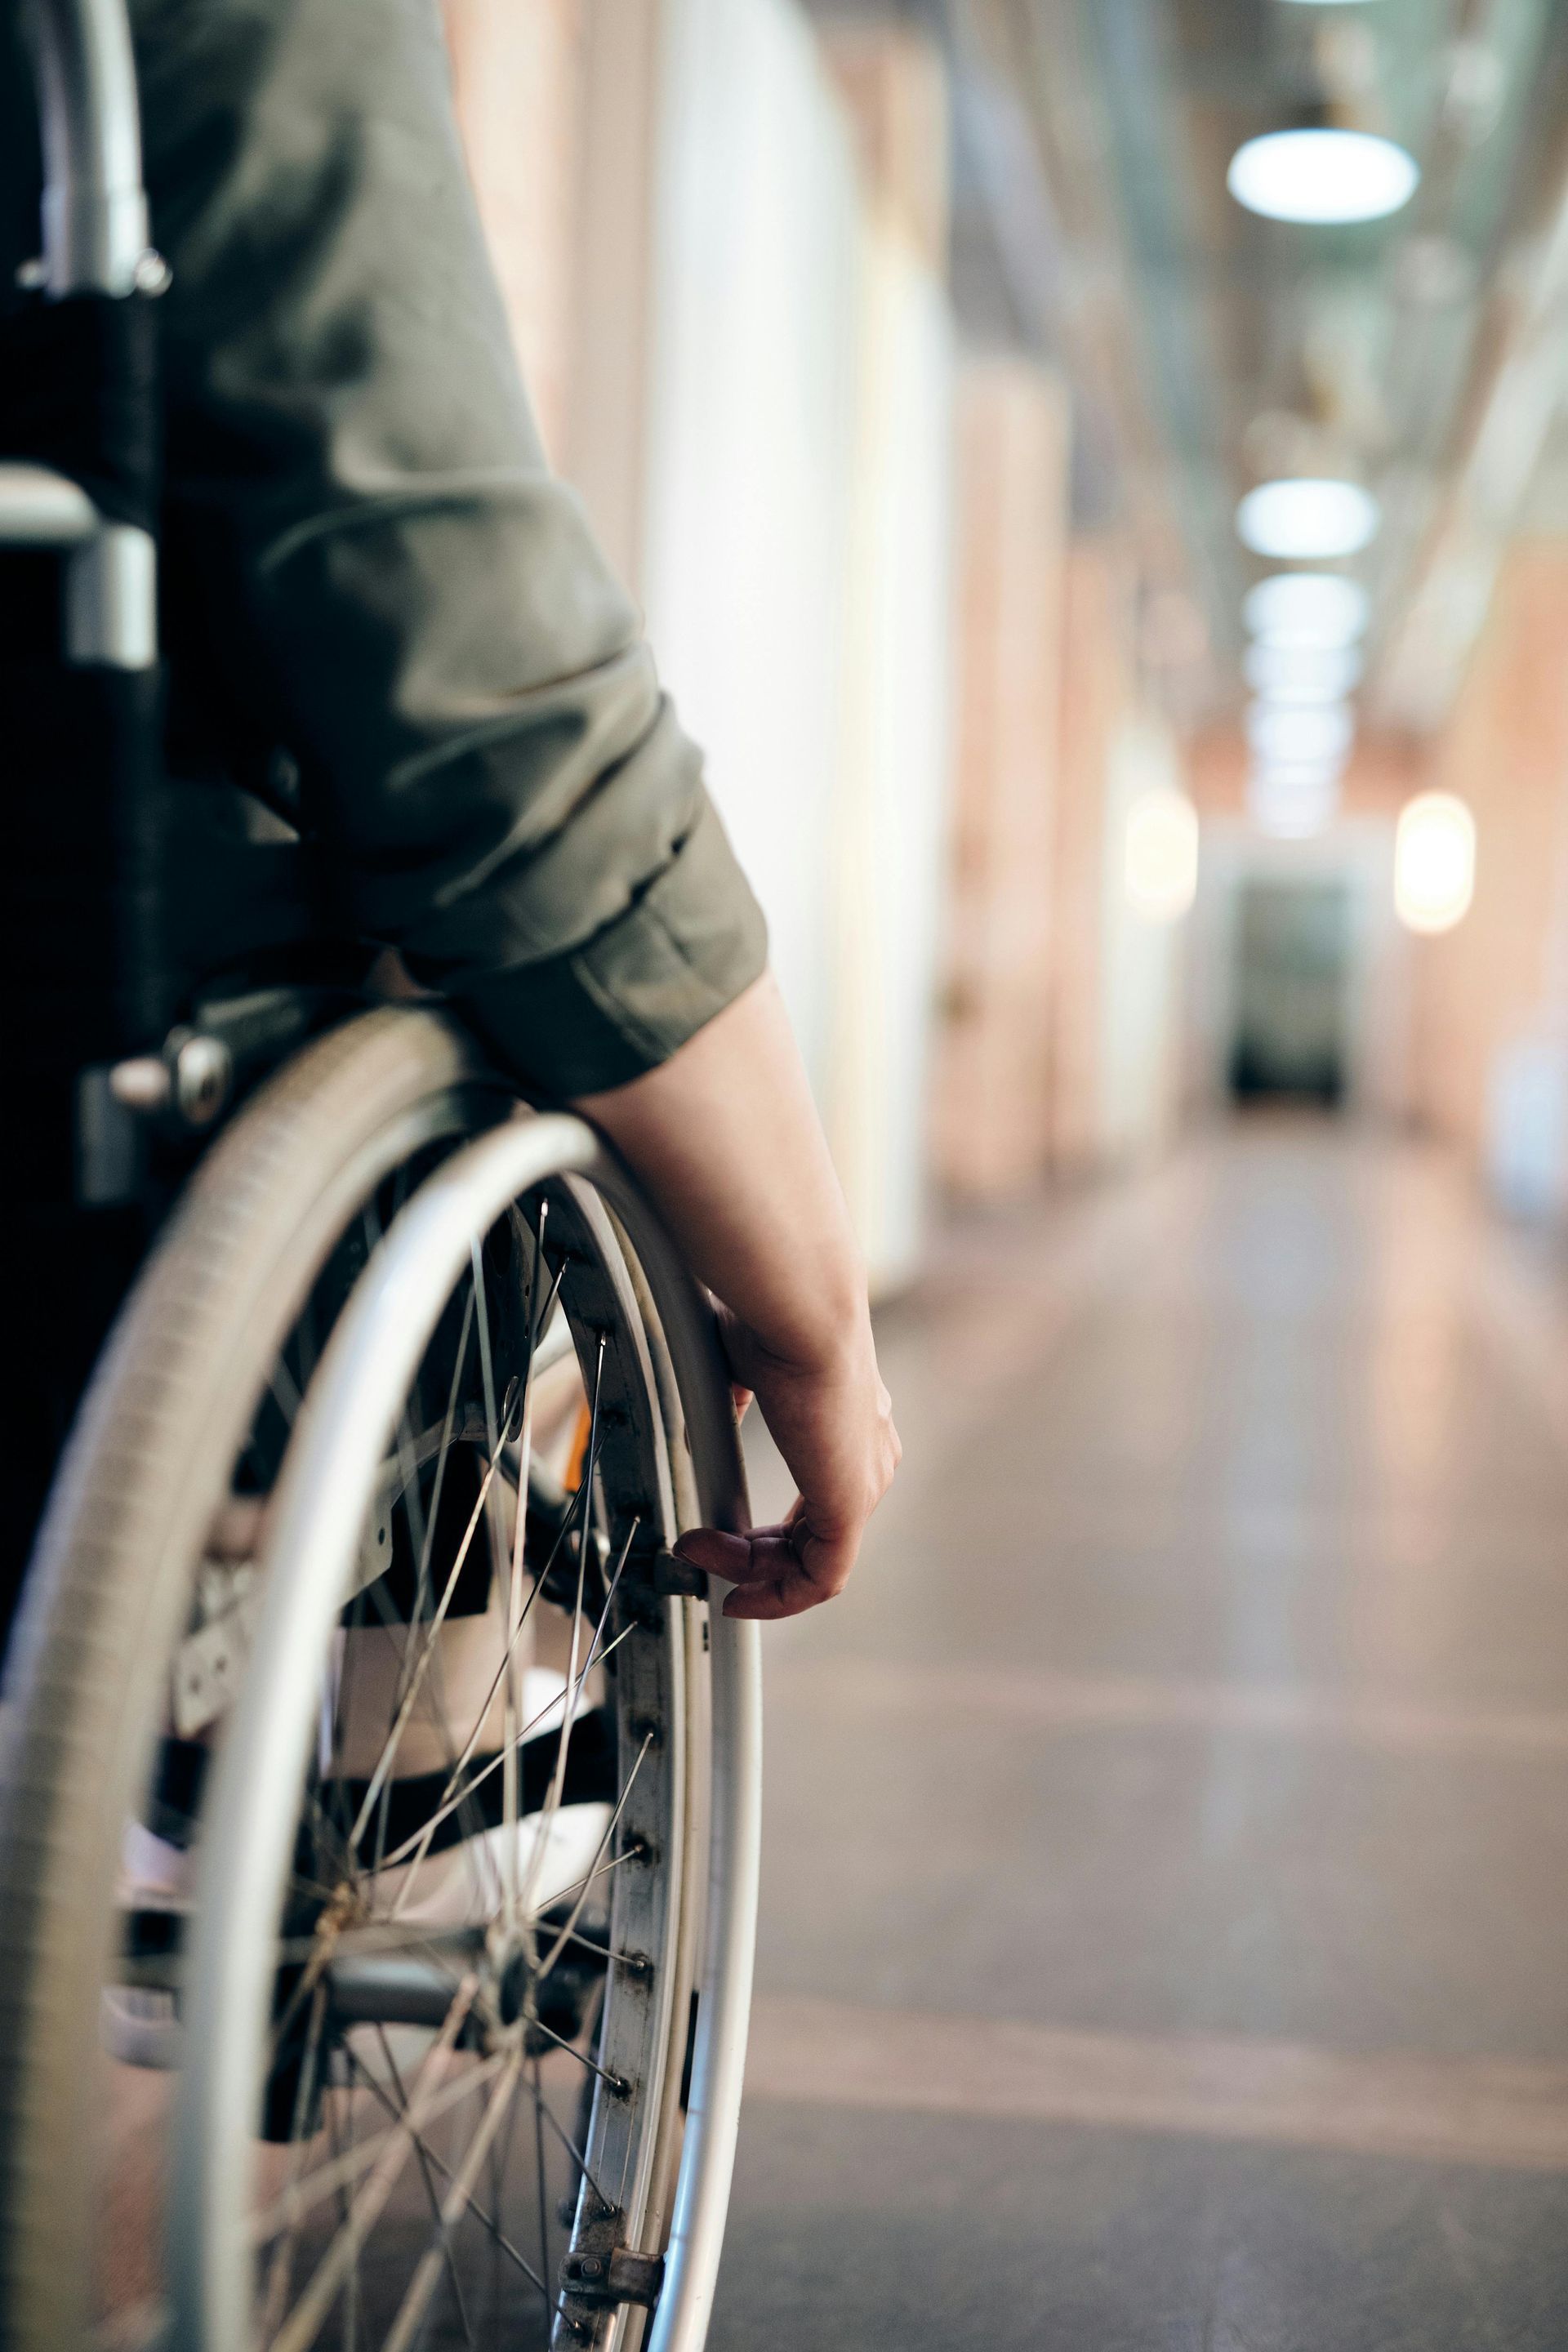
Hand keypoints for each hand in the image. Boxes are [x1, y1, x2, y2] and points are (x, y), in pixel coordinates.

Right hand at [674, 1311, 899, 1618]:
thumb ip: (735, 1403)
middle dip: (750, 1556)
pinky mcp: (851, 1506)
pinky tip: (734, 1590)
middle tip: (699, 1550)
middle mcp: (867, 1457)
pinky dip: (776, 1596)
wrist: (801, 1313)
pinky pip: (820, 1578)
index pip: (817, 1502)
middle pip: (813, 1539)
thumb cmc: (774, 1321)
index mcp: (851, 1425)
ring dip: (749, 1571)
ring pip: (812, 1561)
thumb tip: (712, 1422)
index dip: (767, 1531)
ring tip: (699, 1554)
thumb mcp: (745, 1368)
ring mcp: (864, 1483)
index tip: (717, 1535)